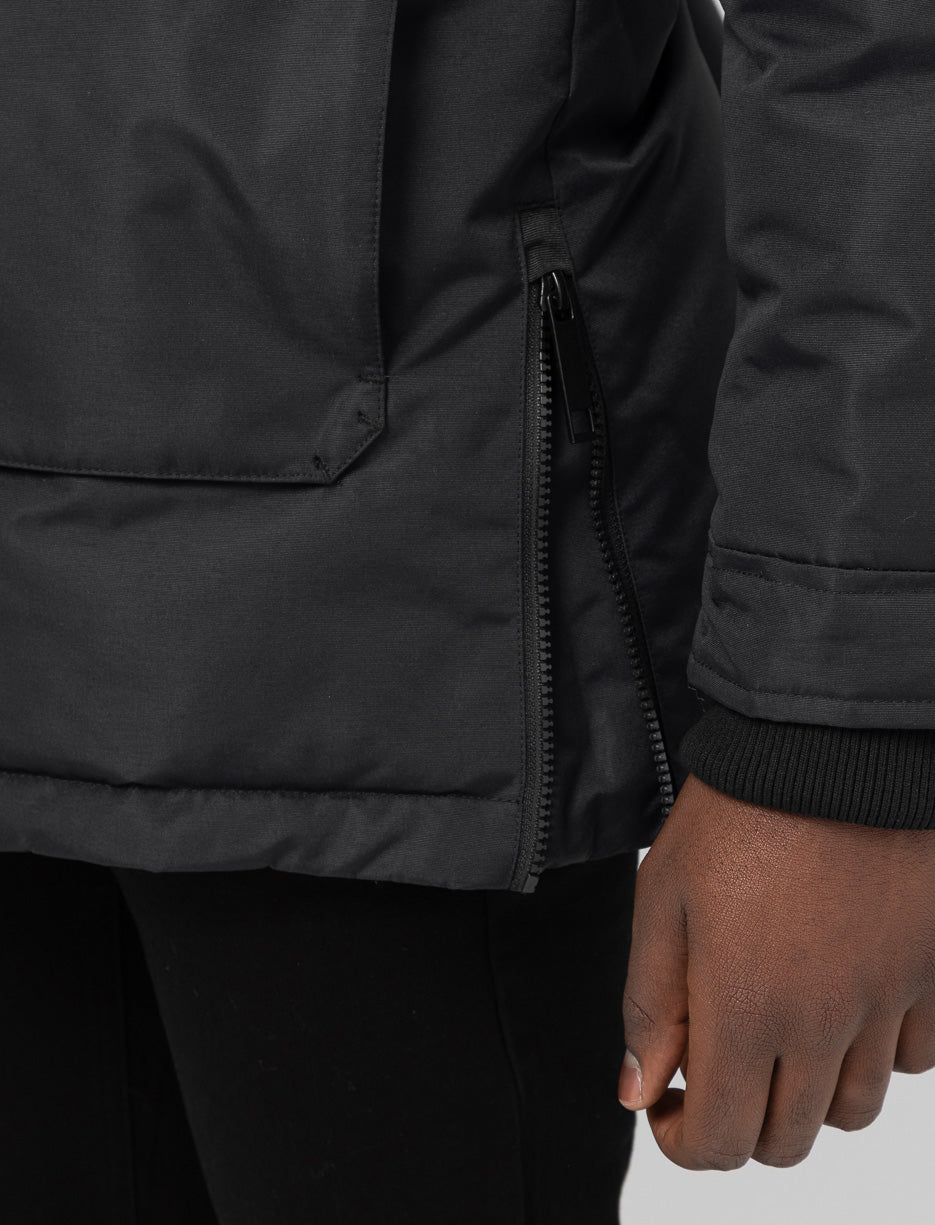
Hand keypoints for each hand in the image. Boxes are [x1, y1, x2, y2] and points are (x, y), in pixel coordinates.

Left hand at [618, 774, 934, 1169]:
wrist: (830, 751)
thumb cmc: (736, 816)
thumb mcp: (664, 900)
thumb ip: (650, 1003)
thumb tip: (639, 1092)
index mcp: (747, 1011)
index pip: (721, 1144)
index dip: (684, 1141)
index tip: (668, 1103)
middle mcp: (823, 1025)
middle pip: (788, 1141)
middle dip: (740, 1123)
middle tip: (716, 1064)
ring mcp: (885, 1003)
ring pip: (852, 1109)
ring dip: (806, 1096)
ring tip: (777, 1034)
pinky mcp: (929, 974)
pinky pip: (911, 1058)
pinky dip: (874, 1055)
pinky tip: (841, 1007)